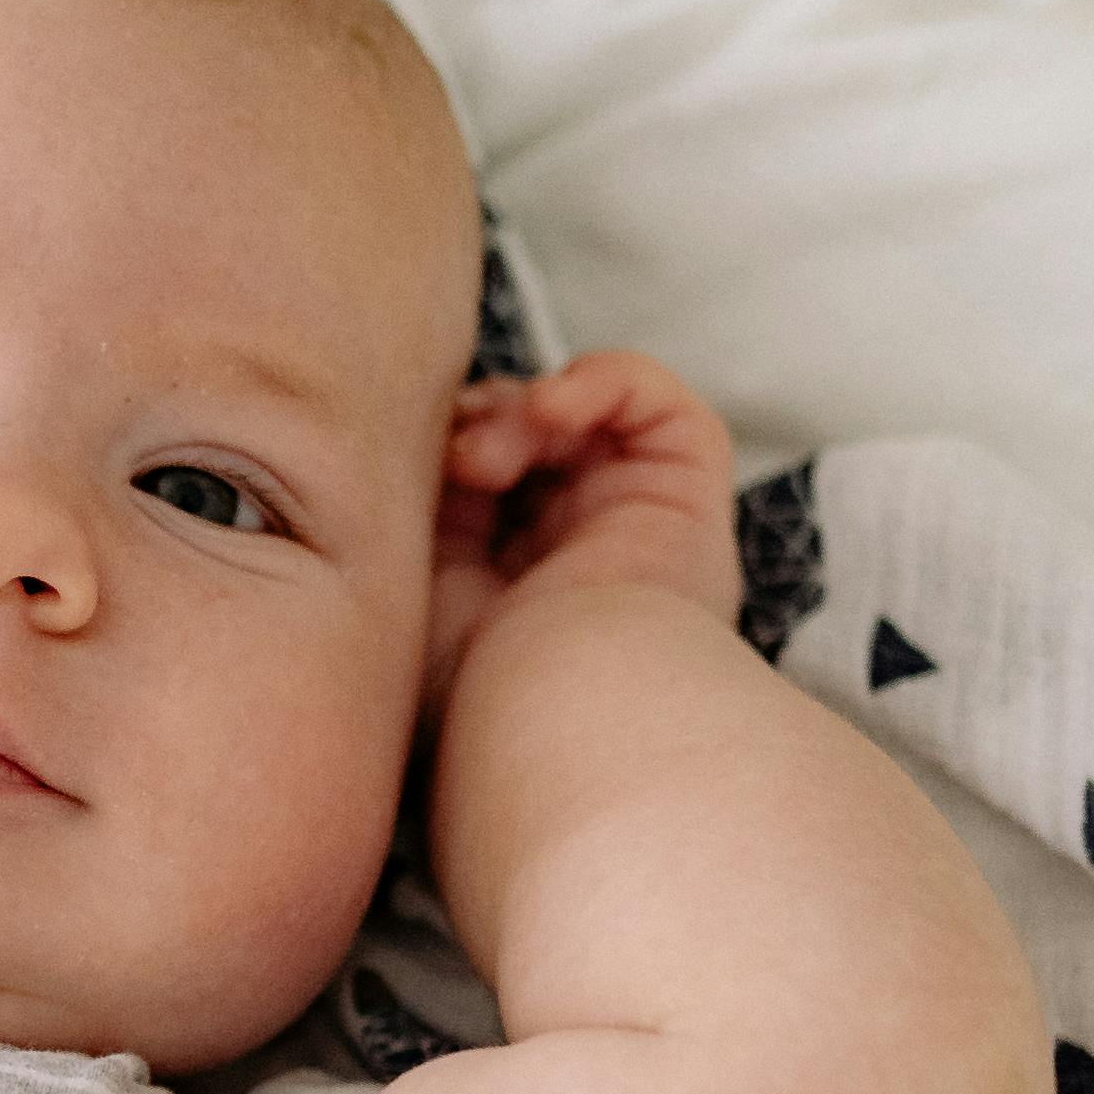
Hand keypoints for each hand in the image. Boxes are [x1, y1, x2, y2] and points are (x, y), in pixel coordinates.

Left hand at [427, 350, 738, 709]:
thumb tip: (442, 441)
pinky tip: (547, 414)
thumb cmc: (477, 685)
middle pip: (530, 441)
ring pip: (579, 417)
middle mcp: (591, 557)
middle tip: (451, 466)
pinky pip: (652, 395)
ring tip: (484, 461)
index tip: (404, 475)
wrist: (555, 711)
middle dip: (476, 428)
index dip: (449, 454)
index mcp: (529, 593)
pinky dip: (594, 381)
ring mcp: (641, 524)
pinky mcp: (688, 493)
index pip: (489, 488)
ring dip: (519, 413)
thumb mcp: (420, 586)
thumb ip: (432, 509)